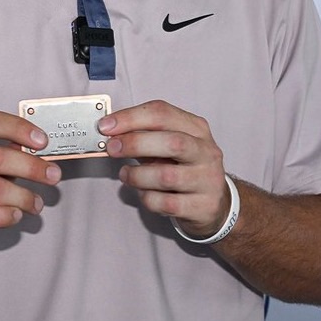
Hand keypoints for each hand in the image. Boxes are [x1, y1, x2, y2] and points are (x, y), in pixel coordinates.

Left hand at [99, 100, 230, 238]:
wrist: (214, 202)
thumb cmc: (183, 167)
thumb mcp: (168, 144)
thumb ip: (144, 135)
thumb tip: (110, 131)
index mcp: (196, 128)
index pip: (163, 114)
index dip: (130, 117)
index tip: (106, 126)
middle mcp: (206, 151)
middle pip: (172, 142)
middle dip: (135, 143)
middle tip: (111, 148)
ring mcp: (207, 180)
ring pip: (166, 176)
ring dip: (137, 176)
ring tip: (126, 175)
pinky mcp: (203, 206)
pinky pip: (166, 203)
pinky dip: (147, 198)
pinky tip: (145, 193)